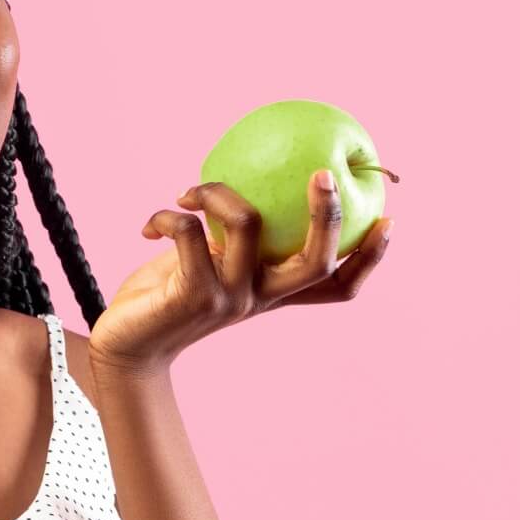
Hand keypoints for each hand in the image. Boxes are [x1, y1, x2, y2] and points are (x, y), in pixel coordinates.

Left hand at [87, 169, 394, 379]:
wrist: (128, 345)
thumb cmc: (169, 294)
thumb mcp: (213, 263)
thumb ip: (235, 238)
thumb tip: (250, 174)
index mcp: (276, 292)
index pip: (339, 286)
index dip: (370, 259)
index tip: (390, 221)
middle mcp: (262, 297)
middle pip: (317, 262)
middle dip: (327, 215)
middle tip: (322, 174)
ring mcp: (231, 299)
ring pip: (248, 224)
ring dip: (216, 192)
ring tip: (188, 192)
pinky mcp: (192, 295)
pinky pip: (189, 231)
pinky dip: (168, 215)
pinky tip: (152, 224)